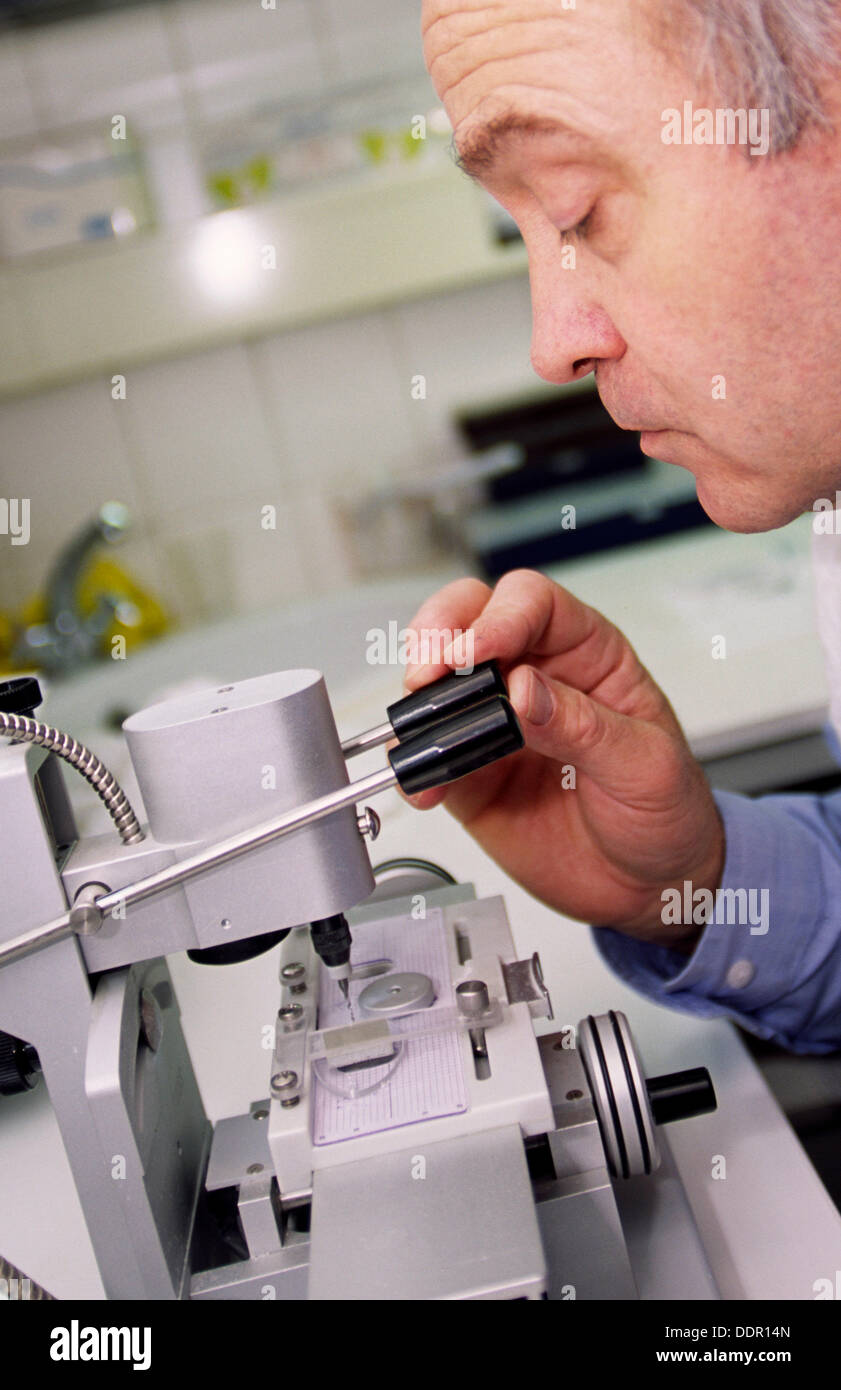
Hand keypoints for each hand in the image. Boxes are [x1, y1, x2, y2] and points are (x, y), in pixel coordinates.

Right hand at [403, 570, 723, 946]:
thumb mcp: (646, 767)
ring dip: (421, 701)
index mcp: (588, 655)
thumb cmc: (666, 813)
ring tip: (423, 732)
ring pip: (439, 684)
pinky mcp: (473, 776)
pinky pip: (429, 759)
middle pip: (470, 619)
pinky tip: (426, 784)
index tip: (478, 652)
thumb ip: (585, 726)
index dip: (500, 617)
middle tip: (429, 671)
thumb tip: (525, 689)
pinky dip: (415, 767)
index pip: (533, 604)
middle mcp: (535, 677)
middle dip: (439, 635)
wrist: (651, 888)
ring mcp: (496, 725)